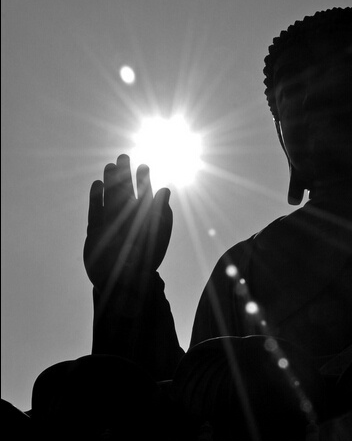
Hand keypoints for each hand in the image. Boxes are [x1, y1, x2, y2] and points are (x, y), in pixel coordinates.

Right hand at [83, 154, 172, 289]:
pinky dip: (96, 199)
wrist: (124, 284)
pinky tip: (97, 185)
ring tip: (110, 166)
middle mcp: (127, 221)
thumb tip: (167, 190)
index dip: (144, 181)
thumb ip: (162, 213)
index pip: (145, 196)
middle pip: (125, 193)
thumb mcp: (157, 237)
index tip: (144, 165)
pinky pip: (95, 212)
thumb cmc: (145, 262)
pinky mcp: (95, 233)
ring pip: (109, 200)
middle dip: (125, 175)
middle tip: (123, 156)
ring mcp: (111, 226)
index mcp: (144, 222)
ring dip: (110, 183)